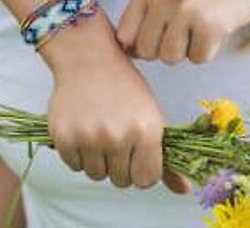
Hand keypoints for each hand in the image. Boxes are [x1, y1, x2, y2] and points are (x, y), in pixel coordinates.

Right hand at [39, 12, 187, 192]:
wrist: (89, 58)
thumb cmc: (125, 86)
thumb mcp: (151, 115)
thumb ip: (165, 156)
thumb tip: (184, 190)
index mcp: (146, 131)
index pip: (146, 180)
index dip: (141, 169)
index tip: (136, 154)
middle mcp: (119, 136)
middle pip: (120, 181)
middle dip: (119, 164)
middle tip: (116, 135)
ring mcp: (91, 138)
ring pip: (96, 175)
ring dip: (98, 159)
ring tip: (99, 129)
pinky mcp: (65, 137)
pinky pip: (75, 166)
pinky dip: (78, 153)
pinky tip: (84, 126)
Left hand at [116, 0, 249, 64]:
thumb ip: (145, 14)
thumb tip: (128, 51)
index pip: (124, 35)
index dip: (141, 42)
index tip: (159, 32)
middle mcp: (160, 0)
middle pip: (147, 52)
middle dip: (166, 47)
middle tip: (186, 25)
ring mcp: (183, 12)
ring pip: (170, 58)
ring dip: (187, 48)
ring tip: (201, 23)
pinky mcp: (207, 26)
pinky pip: (197, 59)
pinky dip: (208, 49)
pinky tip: (216, 26)